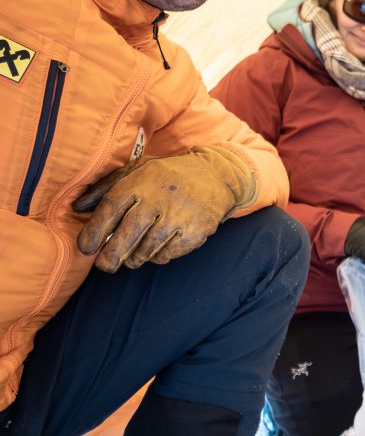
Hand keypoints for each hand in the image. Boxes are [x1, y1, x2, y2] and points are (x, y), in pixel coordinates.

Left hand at [73, 145, 256, 271]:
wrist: (216, 176)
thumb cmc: (168, 175)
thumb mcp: (137, 170)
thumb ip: (105, 187)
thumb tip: (77, 207)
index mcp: (140, 182)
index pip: (108, 211)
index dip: (93, 233)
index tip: (87, 248)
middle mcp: (158, 199)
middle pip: (125, 238)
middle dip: (110, 258)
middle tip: (105, 266)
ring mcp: (178, 217)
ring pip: (145, 251)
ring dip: (134, 258)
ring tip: (132, 255)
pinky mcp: (194, 233)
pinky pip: (166, 255)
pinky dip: (158, 256)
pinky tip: (158, 247)